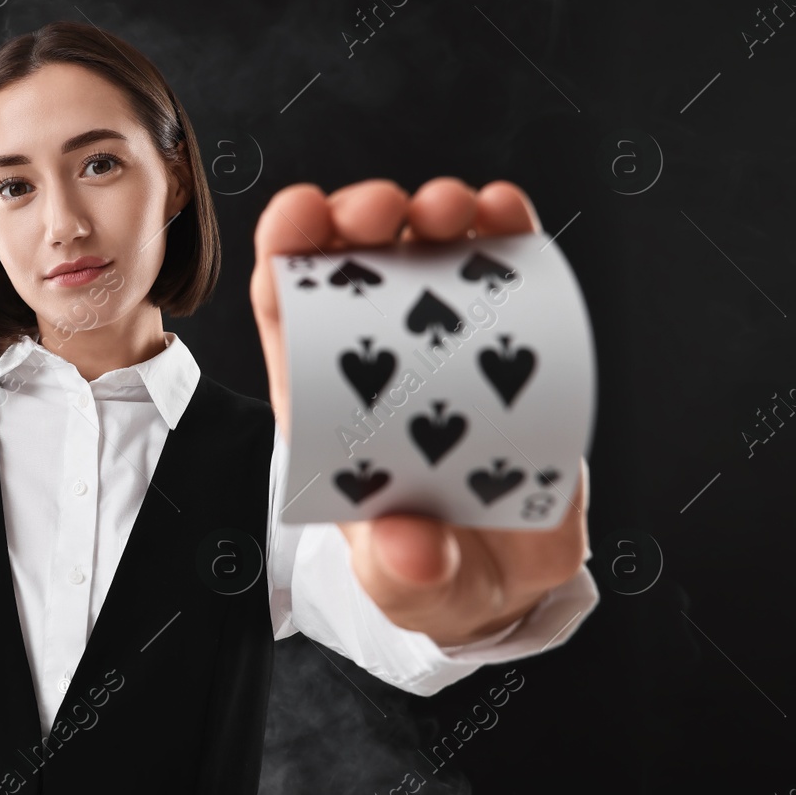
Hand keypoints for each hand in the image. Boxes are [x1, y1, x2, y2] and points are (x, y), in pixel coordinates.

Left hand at [250, 177, 589, 646]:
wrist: (507, 582)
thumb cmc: (432, 573)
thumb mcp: (409, 586)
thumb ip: (404, 572)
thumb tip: (411, 547)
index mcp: (328, 404)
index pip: (289, 316)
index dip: (285, 256)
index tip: (300, 213)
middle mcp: (381, 360)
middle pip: (352, 267)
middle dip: (358, 218)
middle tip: (382, 209)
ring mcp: (446, 343)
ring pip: (424, 253)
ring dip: (431, 213)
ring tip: (451, 208)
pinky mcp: (511, 341)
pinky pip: (502, 270)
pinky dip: (503, 229)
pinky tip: (506, 210)